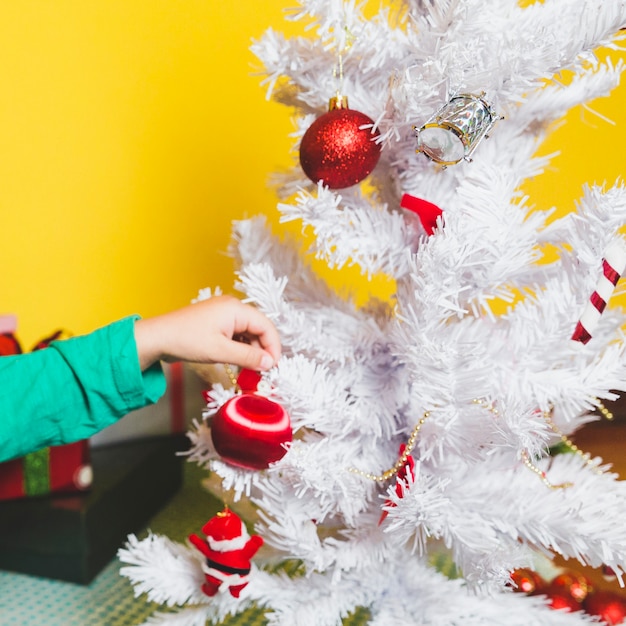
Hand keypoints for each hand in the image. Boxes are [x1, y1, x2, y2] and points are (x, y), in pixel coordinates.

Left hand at [133, 295, 280, 371]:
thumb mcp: (220, 351)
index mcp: (236, 309)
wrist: (156, 338)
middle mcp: (232, 308)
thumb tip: (269, 363)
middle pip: (258, 329)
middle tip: (263, 372)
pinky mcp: (216, 323)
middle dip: (263, 350)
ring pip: (248, 333)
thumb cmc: (186, 340)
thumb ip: (248, 357)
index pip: (266, 326)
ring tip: (250, 370)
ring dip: (251, 351)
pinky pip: (237, 335)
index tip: (273, 367)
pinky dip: (240, 348)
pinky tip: (239, 363)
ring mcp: (224, 315)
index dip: (273, 347)